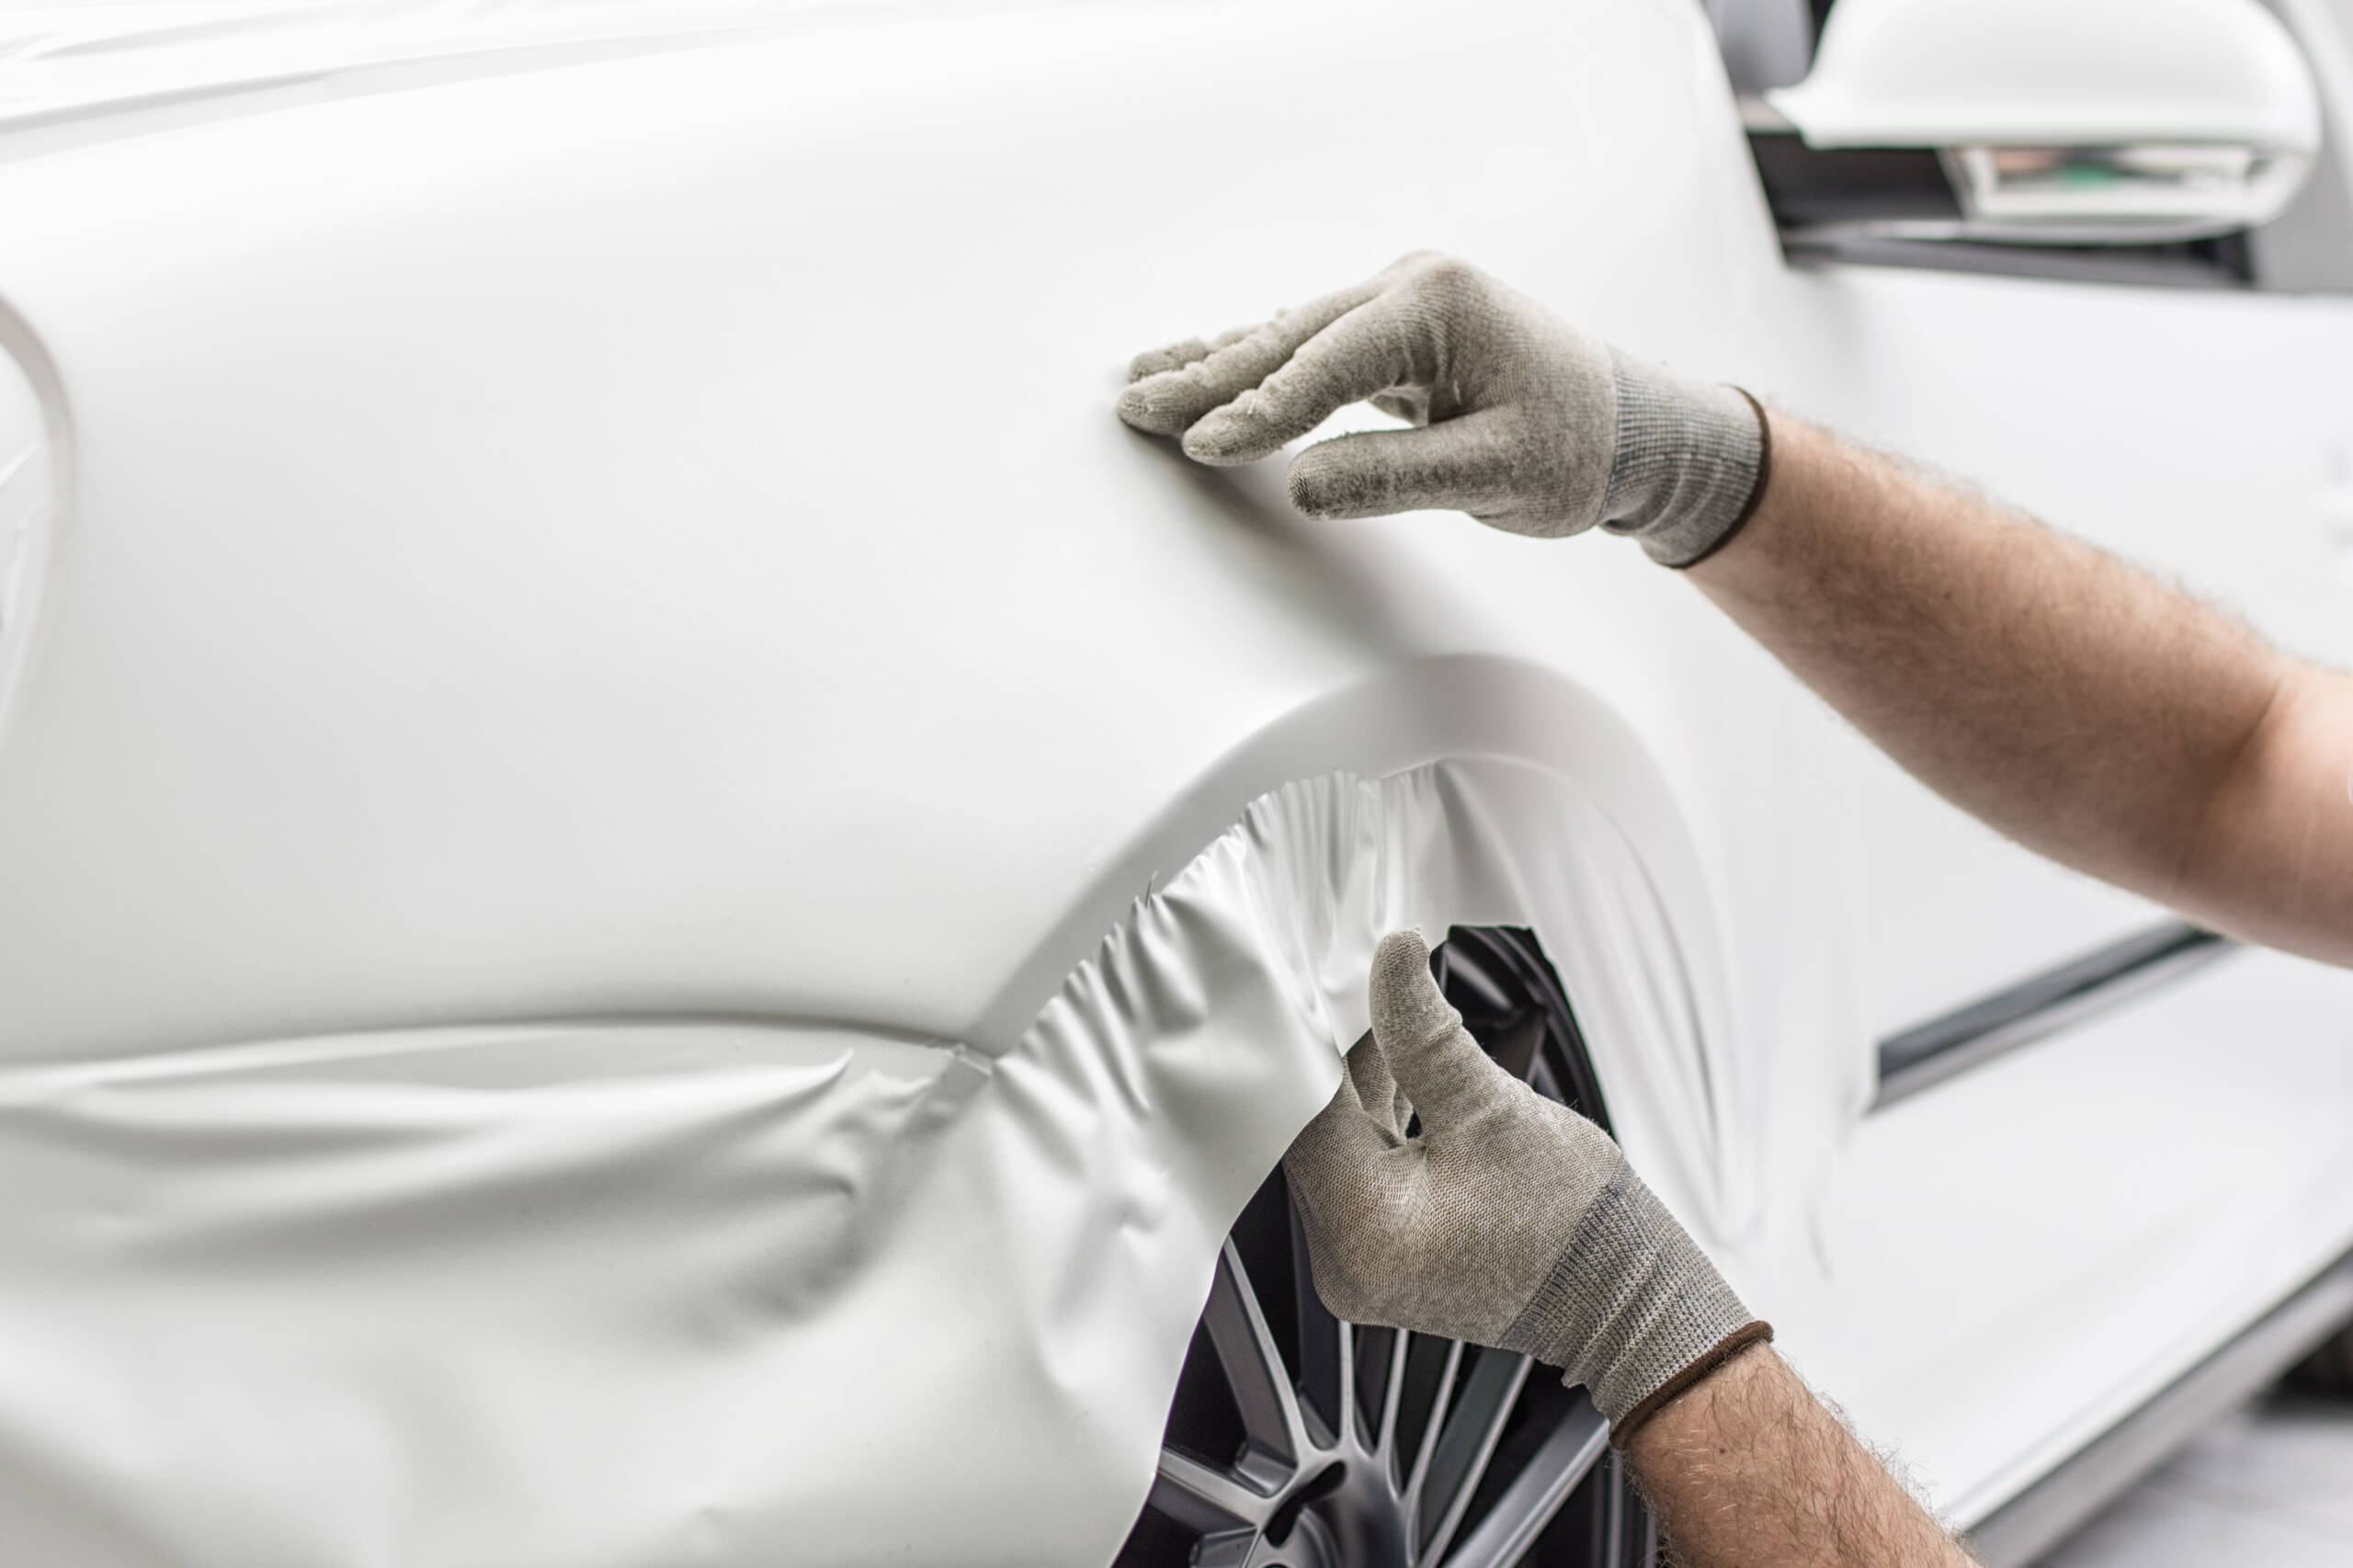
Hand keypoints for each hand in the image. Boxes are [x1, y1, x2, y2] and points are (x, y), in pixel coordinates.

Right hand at [1117, 254, 1768, 564]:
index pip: (1323, 366)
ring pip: (1287, 336)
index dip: (1258, 411)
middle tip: (1135, 406)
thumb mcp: (1495, 476)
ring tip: (1143, 383)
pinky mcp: (1396, 330)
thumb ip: (1394, 478)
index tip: (1202, 446)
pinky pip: (1309, 346)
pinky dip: (1255, 362)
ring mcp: (1402, 302)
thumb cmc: (1579, 449)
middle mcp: (1412, 287)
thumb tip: (1302, 485)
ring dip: (1216, 364)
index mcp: (1437, 306)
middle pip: (1288, 338)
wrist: (1636, 429)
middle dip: (1209, 378)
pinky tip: (1203, 369)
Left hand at [1283, 930, 1768, 1435]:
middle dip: (1345, 1060)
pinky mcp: (1380, 1257)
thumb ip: (1424, 1031)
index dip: (1323, 1037)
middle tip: (1372, 993)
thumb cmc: (1571, 1224)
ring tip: (1401, 1032)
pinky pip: (1361, 1172)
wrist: (1618, 1299)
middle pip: (1316, 1129)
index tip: (1342, 982)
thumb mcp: (1490, 1107)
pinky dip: (1382, 1123)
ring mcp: (1359, 1265)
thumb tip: (1391, 959)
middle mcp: (1345, 1260)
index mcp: (1363, 1228)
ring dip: (1366, 1088)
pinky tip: (1408, 1079)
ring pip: (1338, 1145)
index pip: (1308, 1109)